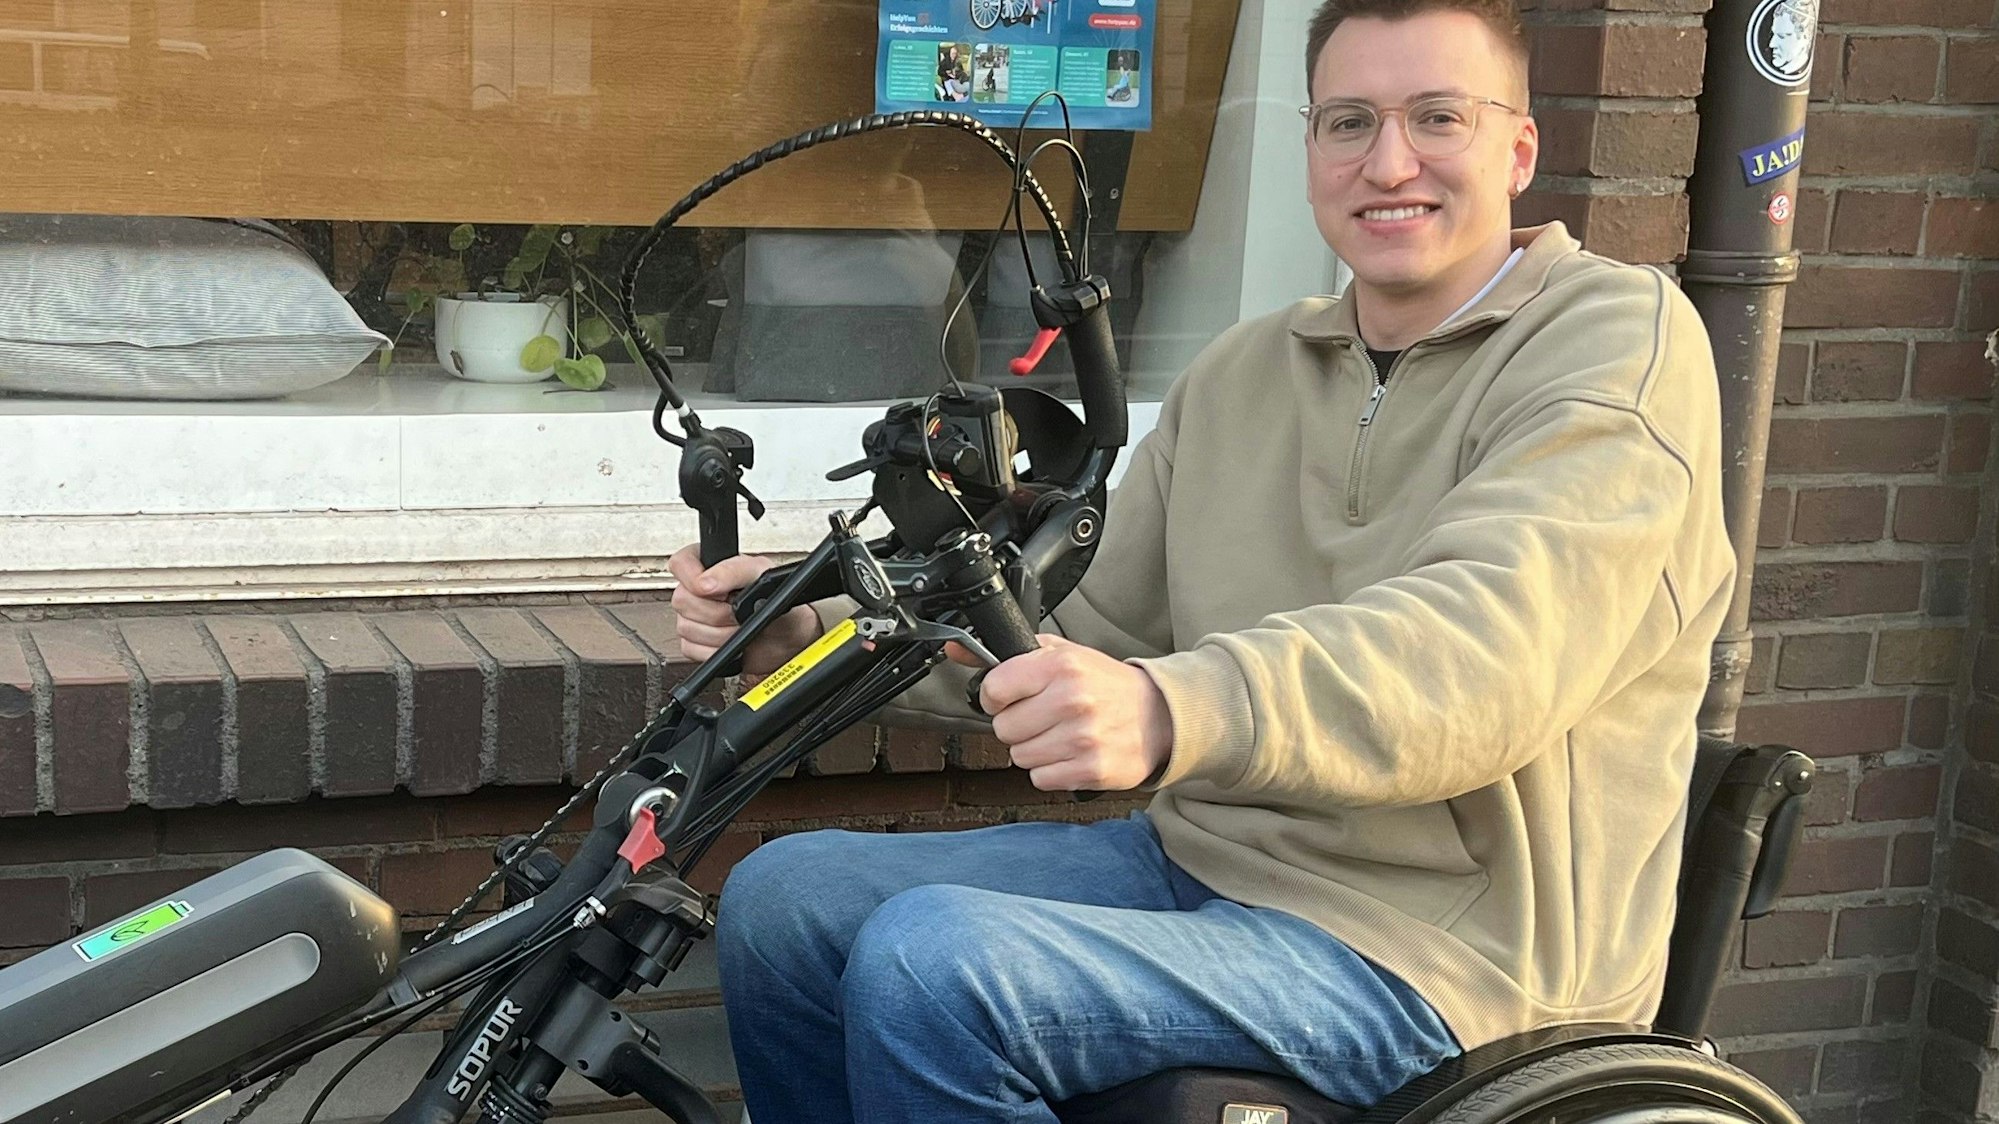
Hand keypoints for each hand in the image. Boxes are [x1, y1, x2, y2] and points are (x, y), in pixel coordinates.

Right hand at [668, 545, 822, 676]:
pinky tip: (732, 641)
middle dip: (717, 612)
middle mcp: (697, 589)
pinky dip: (715, 650)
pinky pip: (691, 649)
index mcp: (708, 563)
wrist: (789, 636)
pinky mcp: (695, 643)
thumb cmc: (779, 600)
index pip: (680, 563)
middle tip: (739, 611)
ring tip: (740, 626)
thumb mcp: (762, 573)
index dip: (693, 579)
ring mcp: (693, 617)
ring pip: (686, 628)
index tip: (717, 592)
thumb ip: (732, 570)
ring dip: (720, 633)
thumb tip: (705, 582)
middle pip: (682, 600)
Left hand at [971, 635, 1173, 791]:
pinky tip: (1070, 754)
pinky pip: (1040, 779)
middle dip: (1018, 725)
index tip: (1012, 698)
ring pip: (1020, 757)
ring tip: (1060, 735)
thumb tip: (956, 650)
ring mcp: (1081, 738)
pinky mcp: (1090, 770)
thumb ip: (1008, 653)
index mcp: (1062, 666)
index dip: (997, 697)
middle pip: (1003, 728)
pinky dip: (1051, 770)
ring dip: (1035, 749)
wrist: (1158, 715)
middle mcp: (1071, 700)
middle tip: (1043, 717)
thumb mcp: (1061, 654)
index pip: (995, 689)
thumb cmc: (1104, 685)